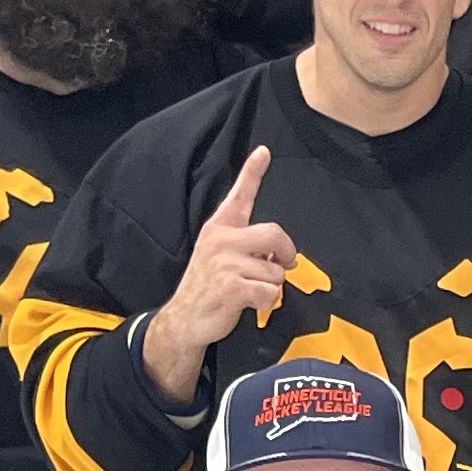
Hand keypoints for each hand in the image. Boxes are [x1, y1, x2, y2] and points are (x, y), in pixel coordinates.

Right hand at [142, 148, 296, 406]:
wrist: (185, 318)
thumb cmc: (208, 287)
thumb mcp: (220, 256)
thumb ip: (248, 245)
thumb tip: (283, 251)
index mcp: (219, 227)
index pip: (239, 195)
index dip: (252, 172)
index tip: (264, 151)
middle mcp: (221, 239)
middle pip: (276, 234)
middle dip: (286, 254)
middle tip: (282, 265)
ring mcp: (225, 262)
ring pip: (276, 271)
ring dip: (271, 285)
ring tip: (248, 289)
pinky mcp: (232, 286)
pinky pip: (270, 292)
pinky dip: (266, 302)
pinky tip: (248, 303)